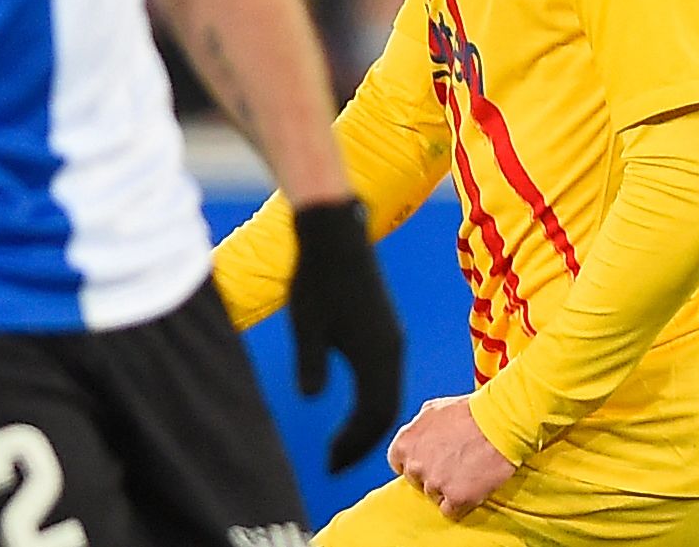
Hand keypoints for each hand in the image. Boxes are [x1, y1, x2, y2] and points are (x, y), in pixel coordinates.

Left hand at [288, 199, 405, 472]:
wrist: (334, 235)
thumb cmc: (316, 279)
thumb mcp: (306, 325)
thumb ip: (311, 364)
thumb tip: (311, 398)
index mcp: (377, 354)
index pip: (373, 416)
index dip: (352, 445)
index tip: (328, 464)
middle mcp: (392, 350)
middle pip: (386, 411)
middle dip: (361, 442)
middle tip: (333, 464)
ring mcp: (392, 339)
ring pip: (389, 394)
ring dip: (367, 424)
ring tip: (341, 445)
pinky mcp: (386, 330)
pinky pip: (386, 378)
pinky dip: (371, 402)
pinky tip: (351, 409)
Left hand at [387, 395, 517, 517]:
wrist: (499, 423)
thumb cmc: (471, 411)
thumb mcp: (434, 409)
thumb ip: (419, 427)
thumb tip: (418, 436)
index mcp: (406, 443)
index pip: (398, 463)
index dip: (415, 462)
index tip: (428, 461)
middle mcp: (415, 465)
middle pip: (416, 481)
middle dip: (431, 475)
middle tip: (452, 465)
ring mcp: (434, 483)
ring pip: (434, 496)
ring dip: (447, 489)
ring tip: (466, 472)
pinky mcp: (455, 498)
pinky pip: (451, 511)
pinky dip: (460, 504)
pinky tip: (471, 488)